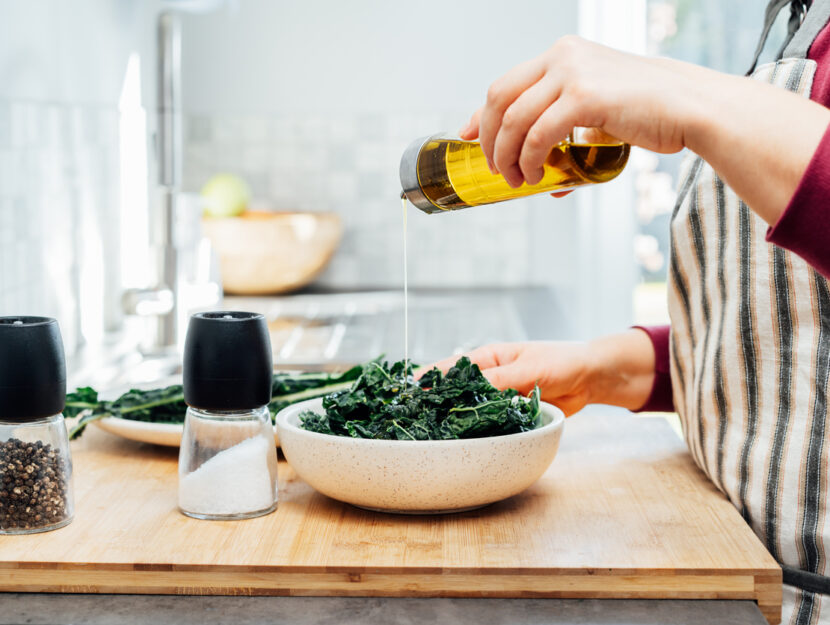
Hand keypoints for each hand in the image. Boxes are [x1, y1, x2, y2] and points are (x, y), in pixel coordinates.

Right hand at [427, 330, 656, 415]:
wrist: (592, 378)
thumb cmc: (562, 361)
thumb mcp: (528, 368)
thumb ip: (499, 380)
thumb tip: (470, 392)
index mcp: (488, 358)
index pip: (450, 368)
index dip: (428, 380)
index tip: (408, 391)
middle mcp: (489, 377)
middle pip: (455, 392)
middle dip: (437, 404)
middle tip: (415, 419)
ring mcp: (498, 397)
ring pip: (470, 410)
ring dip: (457, 420)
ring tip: (433, 433)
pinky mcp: (510, 414)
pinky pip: (489, 423)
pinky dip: (479, 431)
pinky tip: (465, 442)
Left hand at [459, 35, 829, 224]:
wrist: (691, 106)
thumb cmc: (649, 112)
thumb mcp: (598, 109)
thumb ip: (565, 128)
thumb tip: (544, 175)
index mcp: (562, 53)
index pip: (504, 84)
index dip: (478, 115)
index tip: (464, 137)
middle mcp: (562, 56)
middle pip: (499, 99)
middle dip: (489, 139)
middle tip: (495, 169)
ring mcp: (573, 73)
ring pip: (514, 120)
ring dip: (507, 156)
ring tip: (517, 180)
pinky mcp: (585, 97)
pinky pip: (538, 134)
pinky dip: (529, 160)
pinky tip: (536, 176)